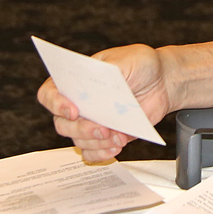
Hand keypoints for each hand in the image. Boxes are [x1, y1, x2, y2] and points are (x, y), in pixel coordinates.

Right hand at [36, 44, 170, 162]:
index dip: (55, 104)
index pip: (50, 93)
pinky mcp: (104, 135)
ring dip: (96, 142)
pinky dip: (102, 153)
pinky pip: (91, 152)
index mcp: (77, 79)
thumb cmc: (141, 65)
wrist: (162, 82)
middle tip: (103, 128)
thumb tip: (95, 88)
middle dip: (81, 129)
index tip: (74, 110)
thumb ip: (110, 72)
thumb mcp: (127, 60)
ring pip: (77, 140)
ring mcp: (91, 120)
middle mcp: (79, 102)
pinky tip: (117, 146)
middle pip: (62, 123)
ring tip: (117, 137)